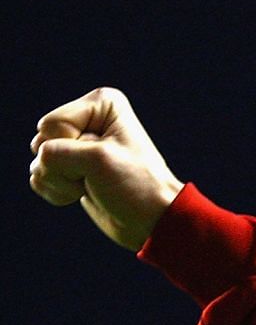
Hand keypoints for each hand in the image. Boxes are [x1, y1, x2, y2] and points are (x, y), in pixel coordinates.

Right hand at [29, 88, 184, 249]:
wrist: (150, 220)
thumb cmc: (135, 185)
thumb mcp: (96, 160)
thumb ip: (53, 153)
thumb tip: (35, 167)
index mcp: (101, 104)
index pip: (52, 125)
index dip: (72, 147)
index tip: (104, 158)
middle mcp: (87, 119)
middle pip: (42, 141)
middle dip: (65, 166)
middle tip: (98, 174)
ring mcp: (75, 145)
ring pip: (38, 162)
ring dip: (62, 181)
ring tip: (92, 184)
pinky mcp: (69, 168)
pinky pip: (39, 178)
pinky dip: (58, 191)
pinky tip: (83, 193)